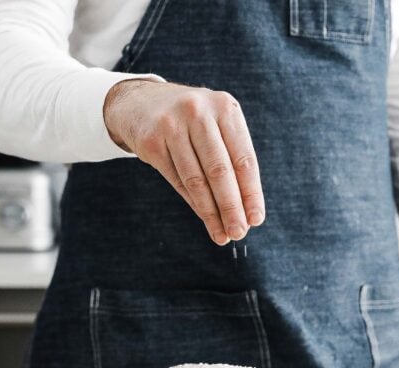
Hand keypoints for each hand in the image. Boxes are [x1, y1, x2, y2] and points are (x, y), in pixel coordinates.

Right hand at [103, 79, 264, 245]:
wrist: (142, 101)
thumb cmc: (192, 121)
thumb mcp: (216, 125)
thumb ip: (232, 158)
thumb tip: (246, 210)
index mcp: (224, 107)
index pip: (244, 158)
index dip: (251, 192)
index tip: (256, 219)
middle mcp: (199, 113)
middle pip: (220, 170)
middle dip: (232, 207)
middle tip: (239, 232)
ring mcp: (172, 126)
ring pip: (196, 179)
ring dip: (211, 212)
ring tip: (222, 234)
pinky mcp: (151, 142)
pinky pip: (177, 180)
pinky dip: (193, 203)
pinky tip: (204, 218)